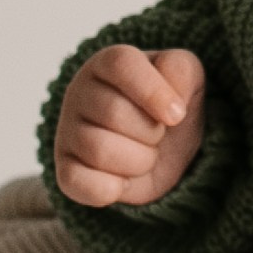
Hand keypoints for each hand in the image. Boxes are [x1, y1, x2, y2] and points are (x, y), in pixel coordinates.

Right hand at [54, 45, 207, 207]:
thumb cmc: (169, 107)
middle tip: (156, 134)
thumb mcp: (187, 78)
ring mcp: (68, 132)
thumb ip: (181, 70)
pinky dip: (110, 189)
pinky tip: (124, 182)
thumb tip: (172, 103)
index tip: (177, 116)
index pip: (121, 64)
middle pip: (114, 113)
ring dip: (138, 161)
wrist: (163, 150)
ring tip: (144, 155)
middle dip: (151, 133)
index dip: (153, 92)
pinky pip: (78, 183)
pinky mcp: (65, 170)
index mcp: (108, 63)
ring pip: (99, 150)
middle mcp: (80, 92)